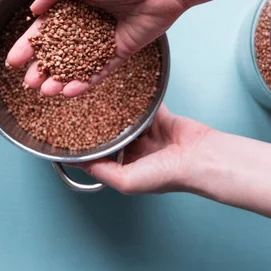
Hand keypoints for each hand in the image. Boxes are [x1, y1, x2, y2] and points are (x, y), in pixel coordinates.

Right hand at [5, 0, 187, 96]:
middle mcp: (88, 21)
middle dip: (43, 67)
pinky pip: (101, 70)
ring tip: (45, 92)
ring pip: (78, 64)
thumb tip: (34, 10)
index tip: (13, 61)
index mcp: (76, 2)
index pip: (47, 28)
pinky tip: (69, 92)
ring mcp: (104, 38)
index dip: (30, 44)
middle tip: (28, 83)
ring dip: (61, 79)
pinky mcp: (121, 51)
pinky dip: (86, 82)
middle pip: (60, 50)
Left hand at [80, 105, 211, 194]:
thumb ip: (102, 171)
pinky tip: (124, 88)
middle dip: (99, 124)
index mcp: (128, 169)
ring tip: (98, 96)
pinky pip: (145, 104)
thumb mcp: (127, 181)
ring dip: (116, 109)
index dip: (87, 146)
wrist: (200, 158)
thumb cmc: (169, 175)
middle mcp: (137, 151)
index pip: (101, 156)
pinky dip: (137, 96)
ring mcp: (149, 133)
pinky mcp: (161, 117)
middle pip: (113, 135)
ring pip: (127, 118)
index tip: (70, 134)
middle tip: (81, 109)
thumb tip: (79, 161)